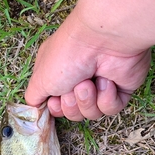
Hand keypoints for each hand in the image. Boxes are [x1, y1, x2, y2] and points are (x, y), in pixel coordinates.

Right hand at [25, 15, 151, 120]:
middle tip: (73, 87)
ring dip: (87, 100)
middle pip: (73, 113)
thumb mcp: (39, 80)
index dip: (55, 108)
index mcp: (58, 75)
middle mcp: (78, 79)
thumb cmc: (68, 54)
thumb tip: (35, 108)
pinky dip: (106, 98)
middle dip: (71, 105)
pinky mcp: (120, 88)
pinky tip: (106, 81)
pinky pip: (111, 109)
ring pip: (91, 114)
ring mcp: (100, 84)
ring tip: (89, 82)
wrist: (103, 40)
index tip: (55, 99)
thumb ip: (33, 98)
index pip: (55, 105)